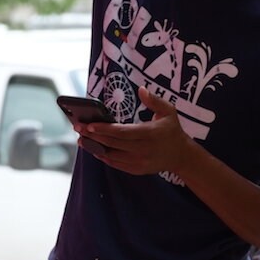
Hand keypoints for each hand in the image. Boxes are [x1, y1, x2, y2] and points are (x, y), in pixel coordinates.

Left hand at [76, 88, 195, 176]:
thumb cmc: (172, 130)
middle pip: (113, 143)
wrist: (181, 155)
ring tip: (81, 139)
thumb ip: (154, 100)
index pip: (122, 132)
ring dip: (95, 147)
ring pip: (112, 155)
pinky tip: (95, 149)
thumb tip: (141, 89)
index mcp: (150, 134)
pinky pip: (116, 164)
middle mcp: (143, 150)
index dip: (104, 129)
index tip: (89, 125)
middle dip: (93, 136)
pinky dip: (104, 157)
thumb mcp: (169, 111)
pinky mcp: (137, 170)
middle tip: (78, 128)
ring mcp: (140, 162)